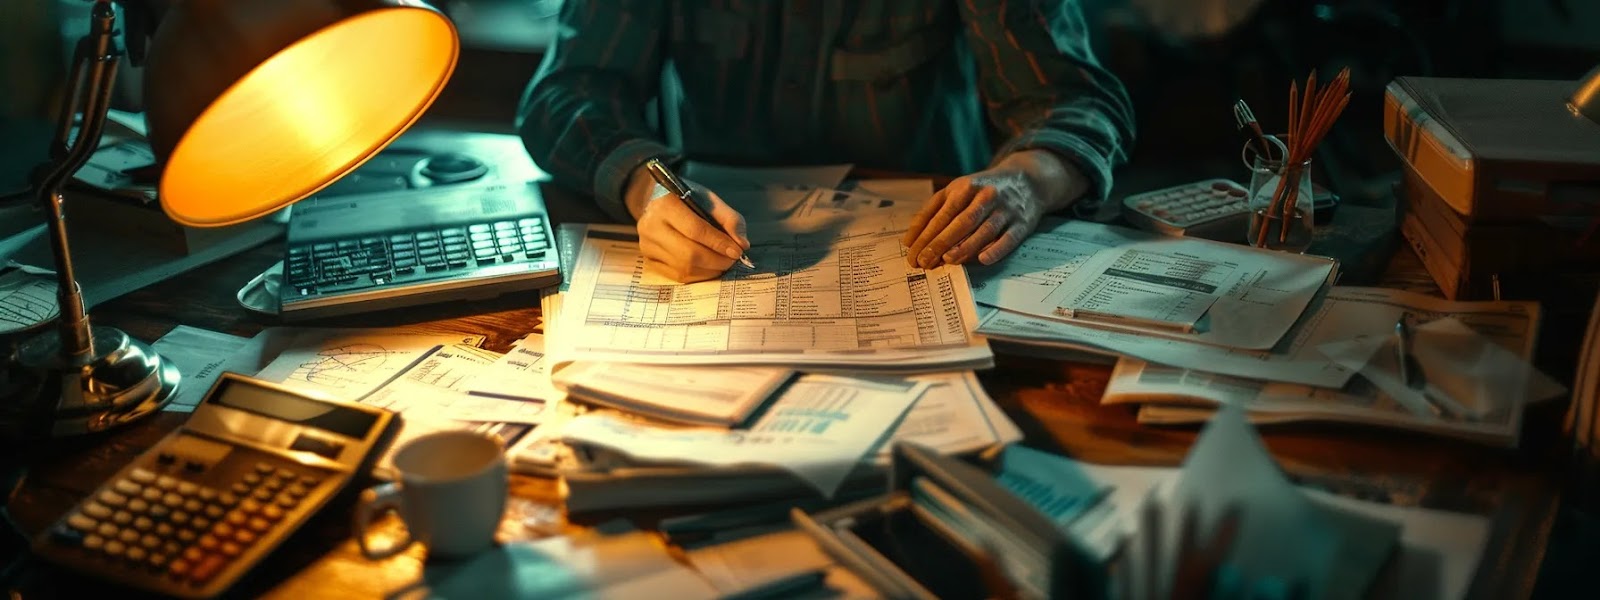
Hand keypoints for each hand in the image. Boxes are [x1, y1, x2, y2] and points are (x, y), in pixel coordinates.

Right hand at [625, 165, 749, 282]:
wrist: (657, 202)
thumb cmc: (687, 200)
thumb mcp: (709, 199)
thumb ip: (729, 219)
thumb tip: (742, 245)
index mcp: (665, 205)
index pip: (695, 230)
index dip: (719, 243)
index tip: (738, 251)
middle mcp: (651, 226)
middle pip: (689, 254)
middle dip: (717, 260)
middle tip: (732, 260)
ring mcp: (647, 245)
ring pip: (684, 268)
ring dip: (710, 270)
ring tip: (723, 263)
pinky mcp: (648, 260)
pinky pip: (677, 276)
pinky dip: (699, 275)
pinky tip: (709, 267)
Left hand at [900, 150, 1085, 268]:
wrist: (1027, 181)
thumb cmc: (982, 191)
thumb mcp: (958, 190)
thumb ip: (935, 209)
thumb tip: (912, 239)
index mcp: (965, 187)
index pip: (941, 213)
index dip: (924, 233)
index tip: (911, 251)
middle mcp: (985, 196)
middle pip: (960, 222)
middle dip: (939, 243)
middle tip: (923, 262)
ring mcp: (1005, 209)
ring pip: (983, 230)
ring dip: (964, 247)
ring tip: (946, 261)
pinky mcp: (1022, 223)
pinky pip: (1008, 238)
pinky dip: (996, 249)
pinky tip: (982, 260)